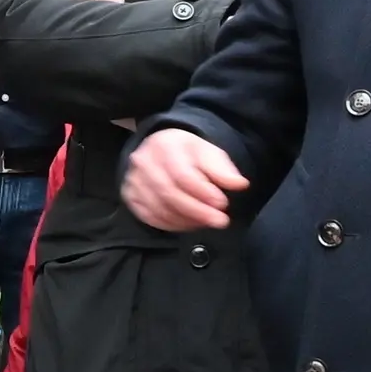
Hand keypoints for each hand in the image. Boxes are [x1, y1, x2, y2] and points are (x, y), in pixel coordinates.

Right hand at [125, 127, 244, 230]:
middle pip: (169, 194)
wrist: (160, 148)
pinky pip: (150, 217)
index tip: (223, 204)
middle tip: (220, 221)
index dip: (203, 193)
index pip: (182, 175)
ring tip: (207, 222)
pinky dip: (172, 225)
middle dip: (198, 211)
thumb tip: (240, 184)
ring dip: (187, 220)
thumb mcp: (208, 152)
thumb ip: (223, 169)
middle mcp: (143, 162)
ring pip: (159, 208)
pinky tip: (190, 224)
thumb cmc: (187, 152)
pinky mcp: (130, 196)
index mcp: (164, 145)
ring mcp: (133, 180)